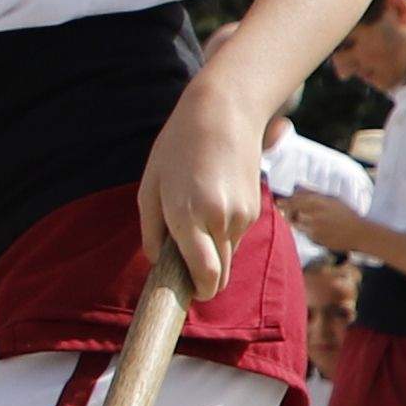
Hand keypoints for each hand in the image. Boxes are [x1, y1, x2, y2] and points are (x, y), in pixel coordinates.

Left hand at [142, 89, 272, 298]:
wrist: (225, 112)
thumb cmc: (178, 146)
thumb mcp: (150, 185)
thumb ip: (151, 230)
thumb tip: (158, 260)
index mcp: (189, 216)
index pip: (206, 275)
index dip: (199, 291)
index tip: (188, 292)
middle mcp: (221, 220)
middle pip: (221, 274)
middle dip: (205, 277)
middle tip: (184, 262)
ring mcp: (242, 215)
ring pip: (228, 254)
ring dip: (213, 249)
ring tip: (196, 214)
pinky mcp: (255, 208)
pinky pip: (236, 235)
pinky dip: (223, 231)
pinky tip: (213, 201)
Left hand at [286, 188, 382, 260]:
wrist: (359, 233)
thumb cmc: (346, 214)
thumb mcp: (332, 199)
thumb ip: (313, 194)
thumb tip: (296, 189)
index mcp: (318, 201)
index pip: (293, 200)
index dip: (284, 202)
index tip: (278, 202)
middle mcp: (314, 214)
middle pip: (291, 213)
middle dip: (288, 213)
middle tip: (288, 213)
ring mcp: (313, 228)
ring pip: (296, 224)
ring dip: (299, 223)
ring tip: (313, 222)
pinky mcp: (315, 239)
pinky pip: (305, 234)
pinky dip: (308, 232)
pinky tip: (321, 231)